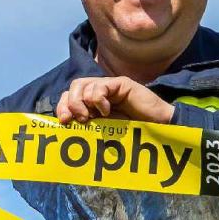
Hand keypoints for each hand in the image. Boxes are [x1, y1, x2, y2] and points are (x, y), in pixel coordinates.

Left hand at [54, 75, 174, 124]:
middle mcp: (99, 92)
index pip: (68, 97)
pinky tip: (106, 111)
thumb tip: (64, 127)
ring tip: (91, 116)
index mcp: (92, 104)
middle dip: (70, 104)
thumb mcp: (101, 132)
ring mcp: (109, 87)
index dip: (62, 107)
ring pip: (82, 84)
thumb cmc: (130, 135)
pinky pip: (100, 86)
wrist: (156, 129)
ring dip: (81, 102)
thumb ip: (85, 128)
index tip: (64, 121)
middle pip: (73, 87)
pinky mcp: (120, 84)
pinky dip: (98, 99)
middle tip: (79, 119)